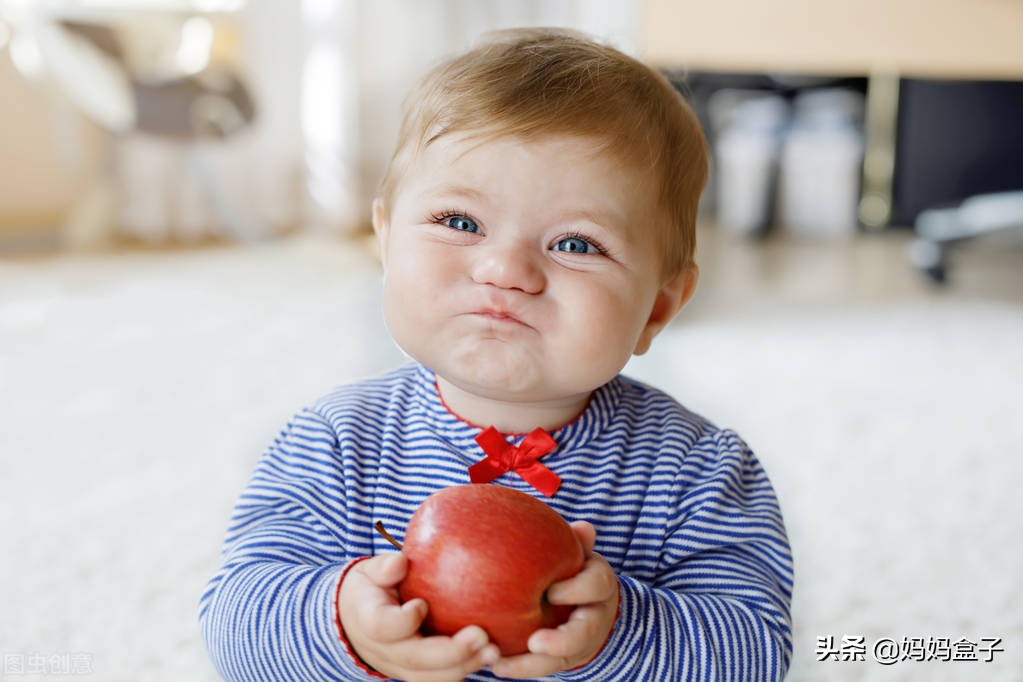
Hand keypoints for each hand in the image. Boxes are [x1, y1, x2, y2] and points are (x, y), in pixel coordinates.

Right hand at [338, 553, 500, 680]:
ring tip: (493, 651)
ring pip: (431, 677)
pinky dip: (466, 669)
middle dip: (452, 652)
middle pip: (415, 659)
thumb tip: (400, 562)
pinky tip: (490, 654)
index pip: (383, 627)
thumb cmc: (371, 588)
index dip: (404, 621)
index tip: (422, 604)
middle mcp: (384, 650)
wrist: (356, 621)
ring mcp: (400, 667)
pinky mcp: (418, 673)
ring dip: (465, 665)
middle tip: (482, 637)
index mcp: (368, 620)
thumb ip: (384, 567)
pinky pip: (441, 679)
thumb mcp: (371, 571)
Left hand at [491, 521, 618, 678]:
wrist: (589, 603)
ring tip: (500, 664)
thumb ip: (577, 542)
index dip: (576, 589)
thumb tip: (583, 527)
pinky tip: (495, 666)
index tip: (553, 591)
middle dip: (560, 641)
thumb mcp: (579, 554)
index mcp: (599, 587)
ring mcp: (578, 644)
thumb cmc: (575, 569)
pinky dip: (519, 668)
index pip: (596, 585)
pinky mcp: (560, 659)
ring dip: (531, 664)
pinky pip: (541, 667)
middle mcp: (592, 619)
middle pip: (582, 634)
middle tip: (534, 642)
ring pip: (560, 660)